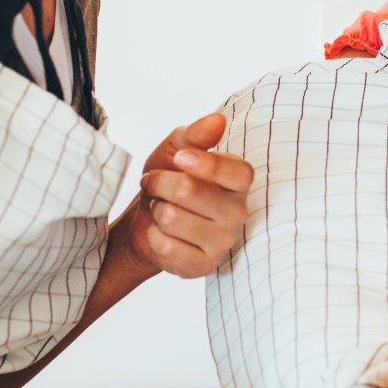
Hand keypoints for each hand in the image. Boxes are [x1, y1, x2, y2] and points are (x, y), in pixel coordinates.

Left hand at [124, 112, 255, 278]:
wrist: (148, 221)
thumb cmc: (169, 179)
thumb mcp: (177, 149)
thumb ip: (196, 135)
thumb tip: (217, 120)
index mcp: (239, 181)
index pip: (237, 173)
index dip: (206, 165)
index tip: (179, 158)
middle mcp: (238, 212)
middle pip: (189, 191)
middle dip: (160, 184)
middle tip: (156, 184)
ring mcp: (223, 242)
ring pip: (172, 218)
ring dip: (156, 210)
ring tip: (161, 209)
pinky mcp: (203, 267)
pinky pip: (166, 248)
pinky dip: (153, 236)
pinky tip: (161, 233)